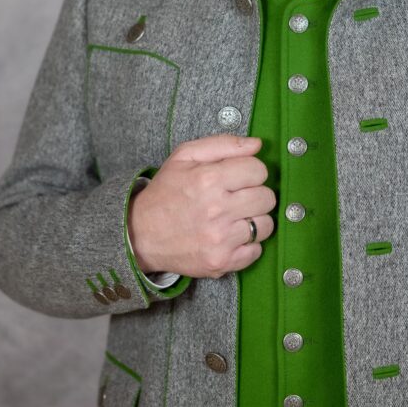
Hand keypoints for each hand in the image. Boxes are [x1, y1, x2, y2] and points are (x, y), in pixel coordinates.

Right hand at [126, 134, 275, 278]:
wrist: (140, 234)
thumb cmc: (166, 191)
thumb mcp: (185, 156)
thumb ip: (224, 144)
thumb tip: (258, 144)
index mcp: (208, 179)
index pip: (259, 169)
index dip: (252, 170)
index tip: (240, 176)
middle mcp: (216, 210)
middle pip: (267, 197)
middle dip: (256, 193)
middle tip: (239, 196)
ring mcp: (220, 239)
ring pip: (265, 225)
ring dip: (255, 219)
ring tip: (237, 216)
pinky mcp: (221, 262)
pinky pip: (256, 251)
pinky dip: (249, 244)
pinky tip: (232, 235)